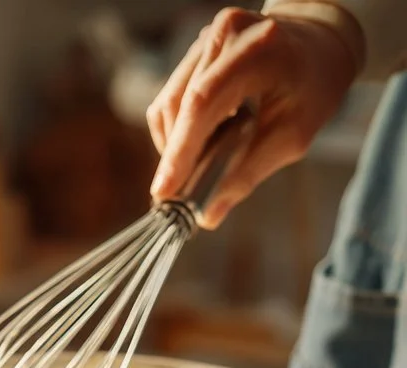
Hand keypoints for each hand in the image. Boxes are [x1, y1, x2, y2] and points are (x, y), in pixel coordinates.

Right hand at [146, 7, 356, 227]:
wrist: (320, 44)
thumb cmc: (313, 87)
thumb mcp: (292, 135)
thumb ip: (248, 174)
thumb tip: (209, 216)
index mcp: (260, 50)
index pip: (203, 102)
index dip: (179, 150)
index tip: (164, 191)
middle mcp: (227, 33)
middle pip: (178, 103)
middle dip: (173, 154)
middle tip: (174, 194)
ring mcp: (208, 37)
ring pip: (168, 102)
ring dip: (174, 142)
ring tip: (195, 165)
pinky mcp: (197, 48)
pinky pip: (171, 96)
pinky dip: (177, 128)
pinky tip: (198, 141)